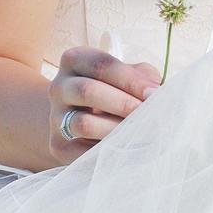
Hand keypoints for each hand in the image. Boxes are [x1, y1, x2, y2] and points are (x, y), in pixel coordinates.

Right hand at [48, 46, 161, 163]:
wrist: (82, 116)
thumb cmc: (116, 89)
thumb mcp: (129, 75)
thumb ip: (143, 78)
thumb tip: (158, 94)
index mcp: (75, 60)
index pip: (102, 65)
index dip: (131, 80)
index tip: (155, 93)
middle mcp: (59, 86)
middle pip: (88, 91)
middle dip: (124, 104)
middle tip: (149, 114)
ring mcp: (55, 117)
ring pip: (83, 123)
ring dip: (116, 129)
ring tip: (139, 132)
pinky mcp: (58, 145)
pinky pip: (81, 152)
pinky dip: (107, 152)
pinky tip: (127, 149)